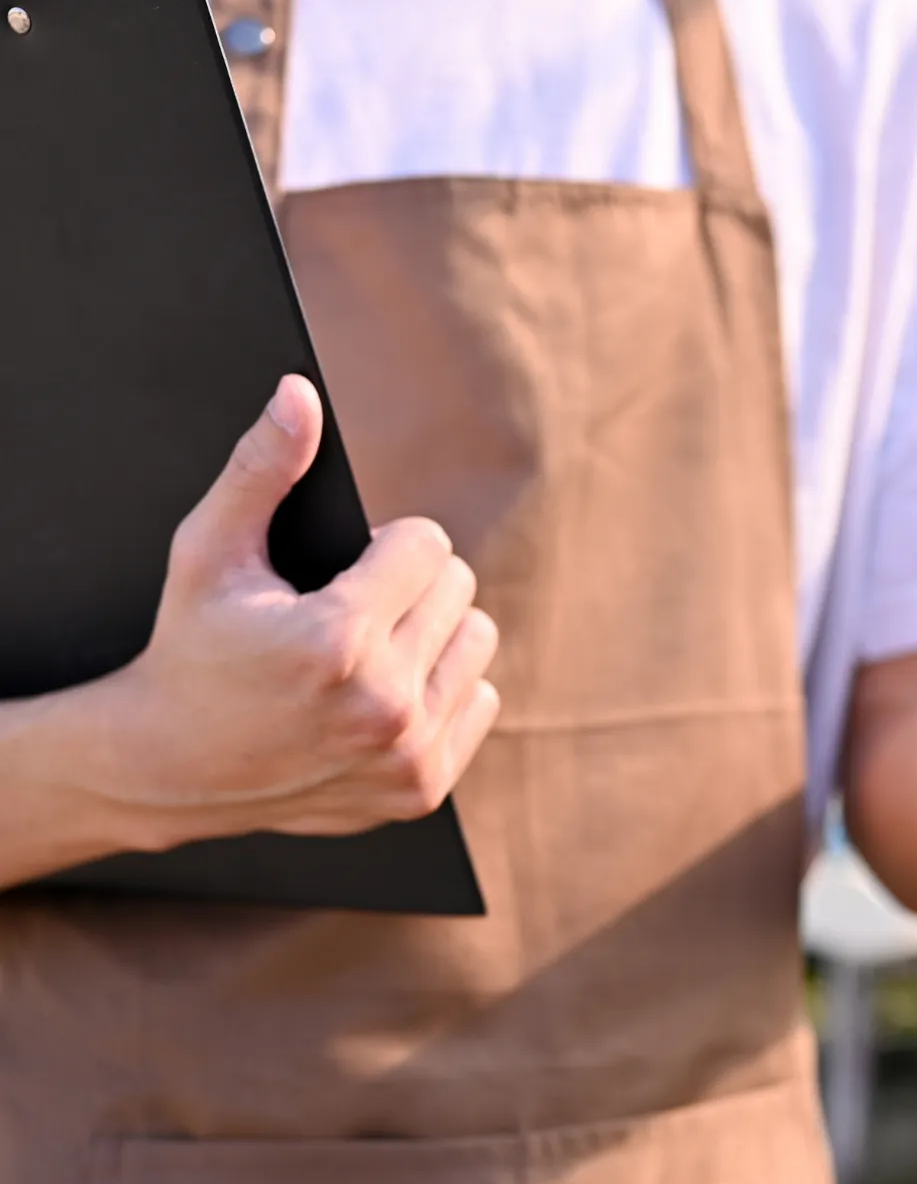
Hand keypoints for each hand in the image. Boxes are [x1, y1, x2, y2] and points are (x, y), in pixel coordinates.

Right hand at [100, 375, 499, 846]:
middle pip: (460, 588)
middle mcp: (383, 704)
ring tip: (376, 646)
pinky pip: (481, 700)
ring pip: (479, 641)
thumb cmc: (188, 650)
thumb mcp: (208, 554)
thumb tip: (300, 394)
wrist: (169, 770)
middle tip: (356, 606)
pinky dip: (445, 689)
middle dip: (412, 584)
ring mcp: (405, 754)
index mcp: (337, 640)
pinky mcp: (420, 789)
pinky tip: (387, 694)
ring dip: (437, 633)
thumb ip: (259, 469)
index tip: (349, 568)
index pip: (429, 544)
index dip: (387, 545)